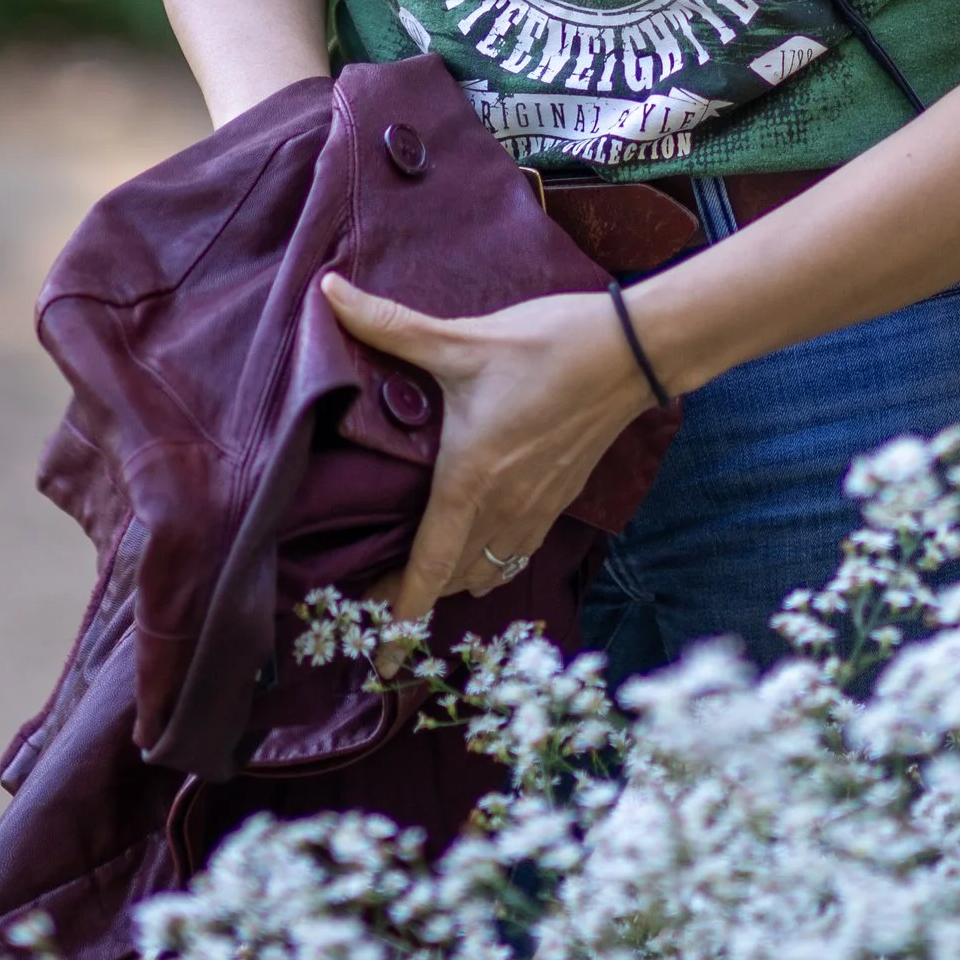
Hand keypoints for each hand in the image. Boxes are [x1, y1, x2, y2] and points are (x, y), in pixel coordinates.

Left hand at [317, 276, 650, 627]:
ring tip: (419, 568)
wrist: (633, 351)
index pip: (426, 570)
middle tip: (372, 597)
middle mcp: (502, 509)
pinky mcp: (560, 497)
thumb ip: (391, 324)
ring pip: (486, 569)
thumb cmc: (548, 346)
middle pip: (451, 580)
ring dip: (451, 579)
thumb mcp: (463, 339)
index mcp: (469, 482)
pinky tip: (478, 536)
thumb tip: (326, 293)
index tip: (379, 666)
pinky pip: (516, 550)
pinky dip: (488, 559)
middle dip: (412, 599)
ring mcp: (537, 509)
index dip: (398, 620)